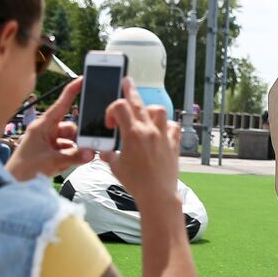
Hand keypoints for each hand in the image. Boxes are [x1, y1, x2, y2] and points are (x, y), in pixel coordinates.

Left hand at [5, 79, 91, 181]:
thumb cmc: (24, 169)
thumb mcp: (51, 161)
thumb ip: (73, 157)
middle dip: (76, 139)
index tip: (82, 80)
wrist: (13, 184)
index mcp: (42, 126)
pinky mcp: (51, 153)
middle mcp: (46, 131)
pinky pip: (68, 152)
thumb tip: (90, 153)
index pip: (60, 105)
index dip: (71, 92)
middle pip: (71, 128)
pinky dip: (69, 159)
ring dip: (73, 152)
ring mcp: (49, 143)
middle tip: (83, 148)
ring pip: (71, 142)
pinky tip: (62, 166)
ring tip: (65, 163)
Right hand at [101, 79, 181, 212]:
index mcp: (133, 134)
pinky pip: (173, 126)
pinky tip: (162, 130)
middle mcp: (149, 131)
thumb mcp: (115, 167)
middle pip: (138, 102)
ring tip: (145, 113)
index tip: (110, 123)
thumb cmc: (136, 183)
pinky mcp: (173, 144)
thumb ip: (109, 154)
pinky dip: (167, 125)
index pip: (120, 107)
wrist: (157, 195)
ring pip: (159, 110)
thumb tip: (104, 151)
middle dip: (130, 90)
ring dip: (150, 109)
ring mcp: (163, 136)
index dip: (111, 110)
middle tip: (126, 81)